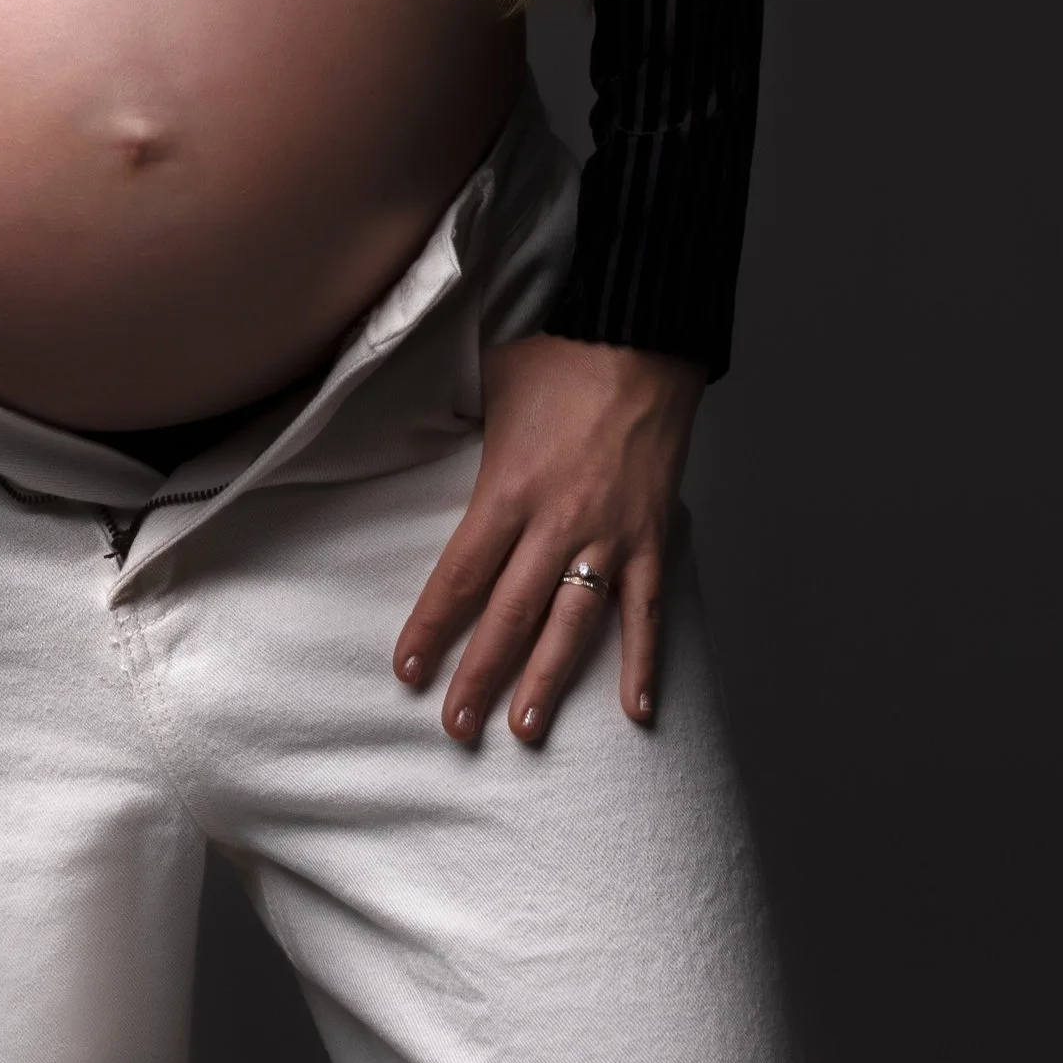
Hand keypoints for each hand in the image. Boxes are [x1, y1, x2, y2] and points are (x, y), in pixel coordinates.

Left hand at [393, 331, 704, 748]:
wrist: (641, 332)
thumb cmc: (561, 351)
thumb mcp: (491, 386)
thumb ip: (461, 426)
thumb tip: (421, 432)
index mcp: (508, 488)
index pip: (461, 575)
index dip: (432, 627)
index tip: (408, 671)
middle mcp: (557, 522)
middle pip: (510, 614)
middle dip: (480, 676)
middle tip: (456, 727)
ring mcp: (610, 535)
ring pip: (573, 624)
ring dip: (549, 681)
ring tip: (526, 730)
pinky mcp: (653, 535)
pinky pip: (647, 610)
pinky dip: (643, 662)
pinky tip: (636, 710)